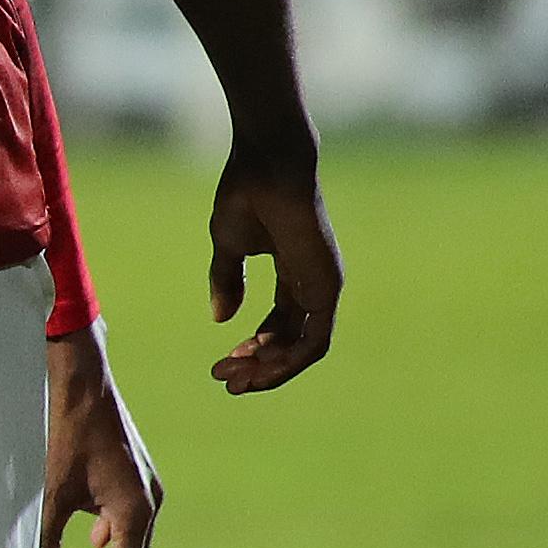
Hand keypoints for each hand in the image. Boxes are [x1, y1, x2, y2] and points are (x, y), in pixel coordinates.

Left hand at [41, 324, 162, 547]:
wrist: (84, 387)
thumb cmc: (65, 438)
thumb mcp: (50, 494)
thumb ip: (47, 540)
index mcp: (133, 512)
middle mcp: (148, 504)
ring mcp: (145, 490)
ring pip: (132, 544)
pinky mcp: (135, 478)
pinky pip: (127, 521)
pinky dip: (114, 541)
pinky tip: (98, 545)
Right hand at [205, 152, 339, 393]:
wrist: (267, 167)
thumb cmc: (246, 196)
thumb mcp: (229, 248)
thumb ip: (228, 282)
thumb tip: (222, 319)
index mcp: (293, 274)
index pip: (278, 324)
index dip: (251, 348)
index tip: (221, 362)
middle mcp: (313, 284)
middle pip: (290, 341)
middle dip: (258, 365)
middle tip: (225, 380)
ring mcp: (323, 286)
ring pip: (304, 348)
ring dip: (271, 369)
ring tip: (236, 380)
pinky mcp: (327, 287)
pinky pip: (315, 340)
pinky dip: (289, 359)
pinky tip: (257, 365)